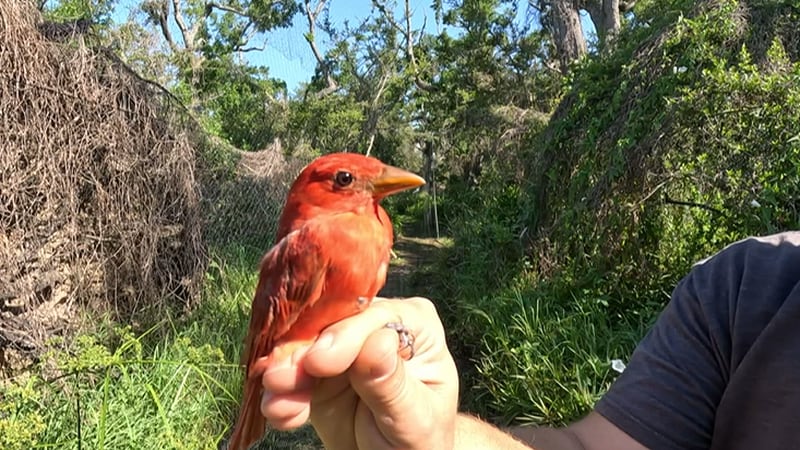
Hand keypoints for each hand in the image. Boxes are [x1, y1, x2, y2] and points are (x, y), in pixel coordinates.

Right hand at [259, 296, 458, 449]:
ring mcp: (345, 344)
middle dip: (303, 354)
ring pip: (305, 346)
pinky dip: (282, 393)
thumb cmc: (420, 437)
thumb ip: (391, 383)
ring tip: (275, 402)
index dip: (344, 336)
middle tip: (279, 380)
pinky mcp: (319, 370)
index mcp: (415, 324)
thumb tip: (376, 342)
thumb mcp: (413, 416)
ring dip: (286, 374)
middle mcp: (377, 325)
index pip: (375, 317)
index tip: (319, 363)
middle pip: (332, 326)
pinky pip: (293, 372)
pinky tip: (281, 413)